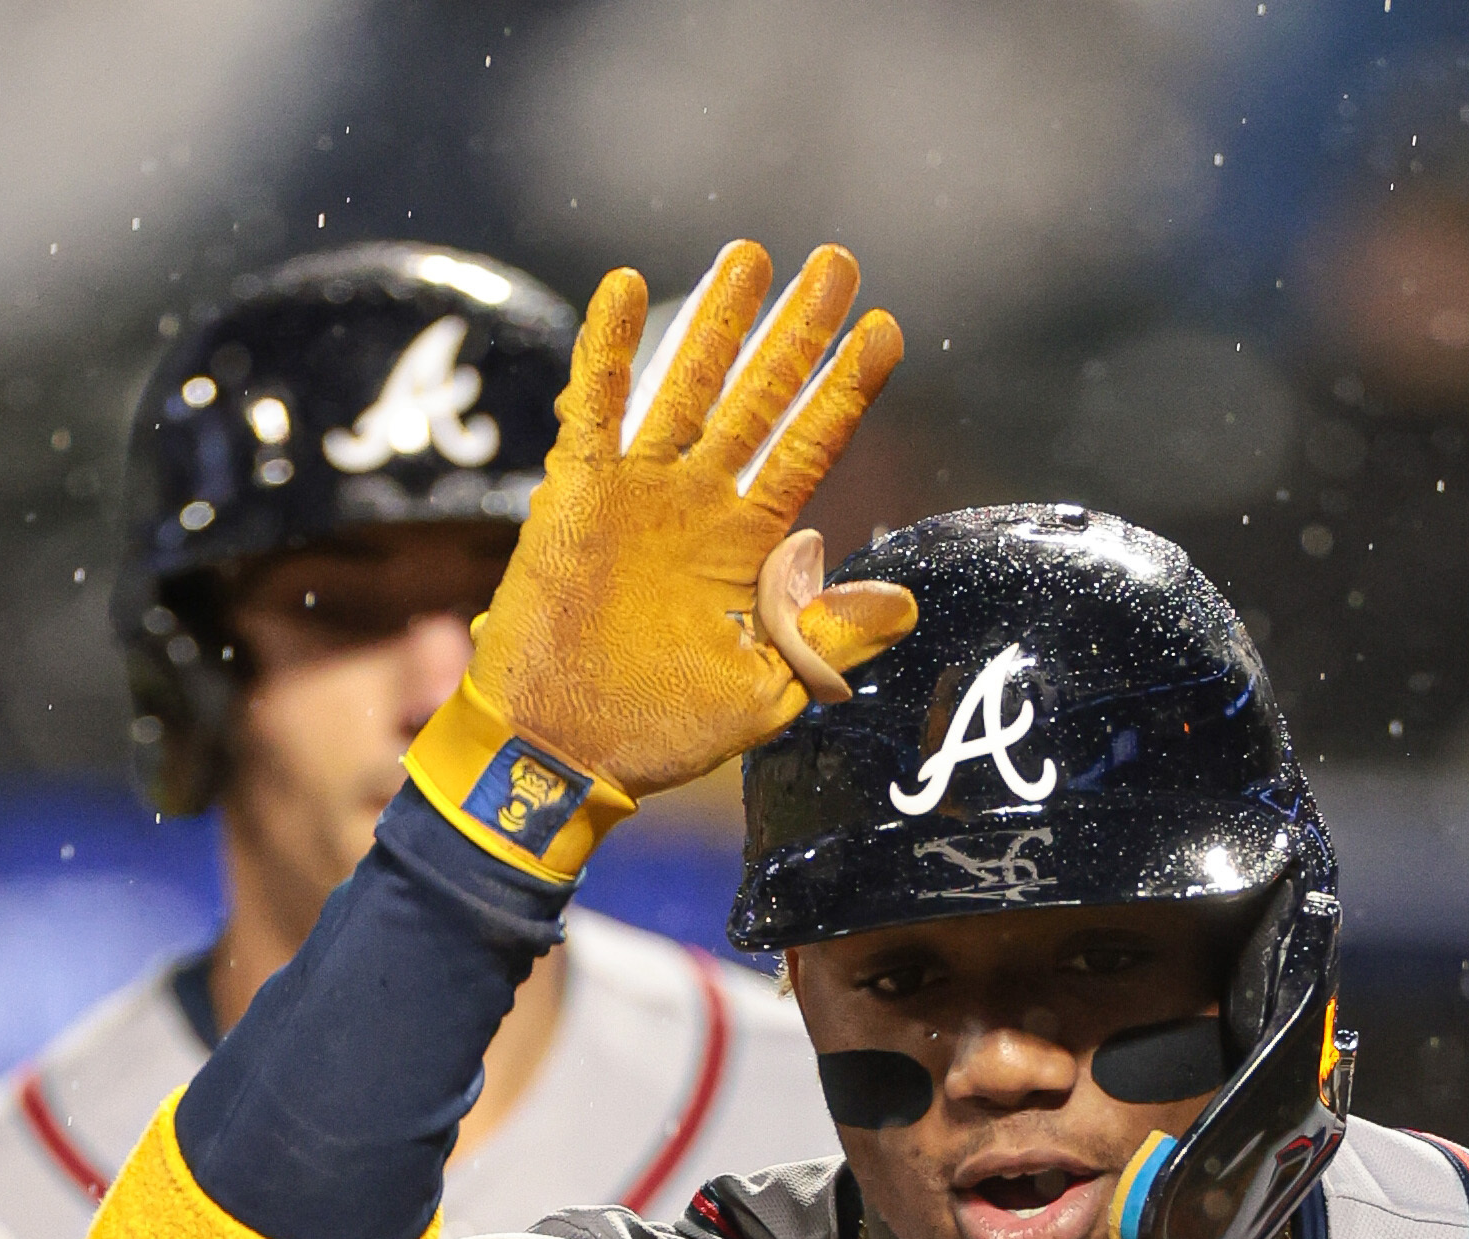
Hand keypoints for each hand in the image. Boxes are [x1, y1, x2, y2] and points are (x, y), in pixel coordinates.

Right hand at [466, 240, 917, 795]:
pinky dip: (605, 350)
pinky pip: (595, 409)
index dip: (846, 390)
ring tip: (750, 255)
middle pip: (760, 398)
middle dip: (797, 332)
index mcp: (750, 547)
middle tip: (836, 262)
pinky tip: (623, 285)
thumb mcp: (766, 693)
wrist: (563, 752)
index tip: (887, 329)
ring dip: (716, 320)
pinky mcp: (577, 495)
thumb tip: (905, 600)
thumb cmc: (662, 730)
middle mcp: (701, 505)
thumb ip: (829, 640)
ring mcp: (639, 494)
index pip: (810, 449)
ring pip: (686, 386)